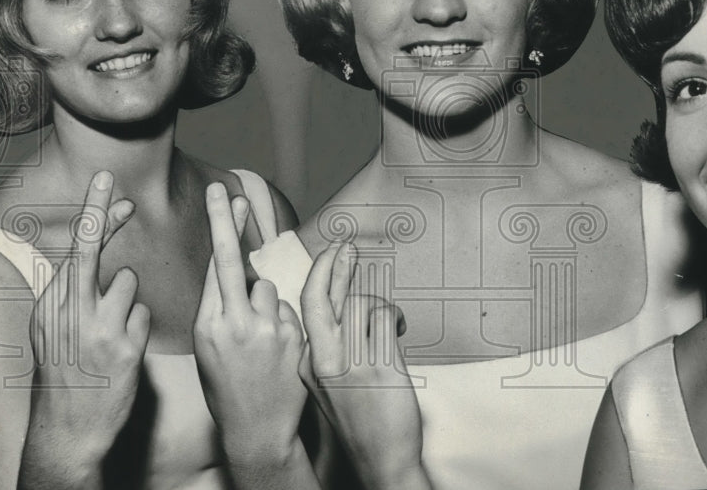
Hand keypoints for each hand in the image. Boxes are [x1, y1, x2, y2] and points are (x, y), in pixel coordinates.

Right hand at [22, 170, 148, 481]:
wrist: (68, 426)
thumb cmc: (65, 373)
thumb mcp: (53, 331)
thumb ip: (69, 294)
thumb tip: (85, 258)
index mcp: (51, 306)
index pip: (74, 250)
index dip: (96, 216)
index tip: (108, 186)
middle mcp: (69, 312)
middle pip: (89, 248)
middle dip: (99, 210)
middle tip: (109, 178)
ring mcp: (97, 329)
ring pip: (128, 283)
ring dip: (128, 301)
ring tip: (112, 334)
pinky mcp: (124, 347)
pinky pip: (144, 315)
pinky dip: (138, 327)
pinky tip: (124, 352)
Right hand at [194, 182, 308, 473]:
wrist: (256, 429)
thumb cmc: (227, 386)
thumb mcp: (208, 349)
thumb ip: (218, 309)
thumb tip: (230, 270)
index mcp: (205, 326)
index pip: (213, 267)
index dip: (221, 229)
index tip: (224, 198)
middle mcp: (231, 324)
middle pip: (232, 261)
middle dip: (226, 223)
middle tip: (230, 192)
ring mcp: (263, 329)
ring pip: (266, 288)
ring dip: (264, 303)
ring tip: (258, 339)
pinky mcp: (290, 337)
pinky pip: (287, 310)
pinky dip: (282, 321)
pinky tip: (276, 349)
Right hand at [300, 242, 429, 489]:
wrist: (381, 460)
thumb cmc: (361, 420)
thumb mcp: (332, 384)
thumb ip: (333, 348)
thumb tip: (344, 310)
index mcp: (309, 363)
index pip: (308, 308)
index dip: (319, 276)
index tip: (328, 256)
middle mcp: (323, 360)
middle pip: (322, 297)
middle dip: (333, 264)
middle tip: (345, 246)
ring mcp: (350, 362)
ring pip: (362, 305)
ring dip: (380, 303)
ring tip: (390, 320)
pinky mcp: (378, 365)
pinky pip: (385, 319)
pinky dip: (395, 316)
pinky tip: (399, 327)